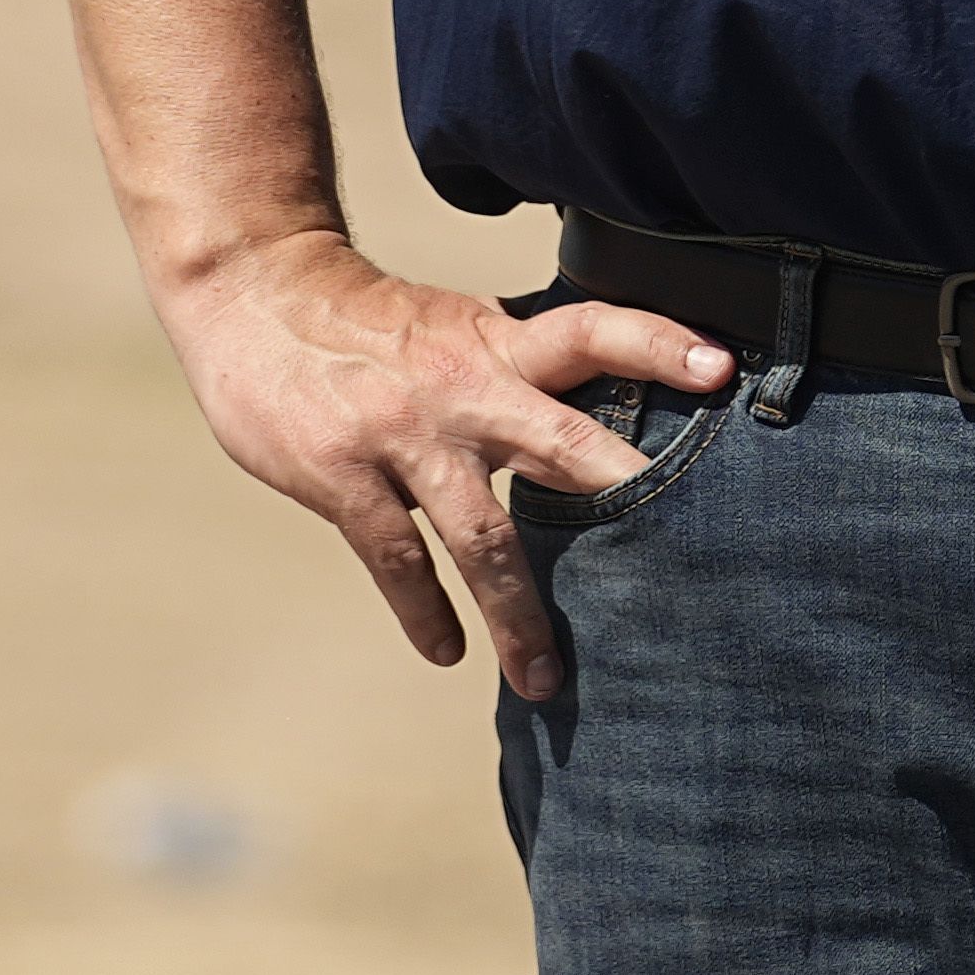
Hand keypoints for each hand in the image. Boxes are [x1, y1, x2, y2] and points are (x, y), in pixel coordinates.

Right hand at [154, 231, 731, 698]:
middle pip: (560, 442)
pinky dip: (425, 612)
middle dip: (623, 500)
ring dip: (519, 614)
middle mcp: (460, 387)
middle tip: (685, 559)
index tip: (722, 373)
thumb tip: (604, 438)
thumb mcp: (456, 330)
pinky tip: (447, 650)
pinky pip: (397, 560)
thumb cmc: (371, 325)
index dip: (658, 346)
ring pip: (482, 535)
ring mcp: (400, 435)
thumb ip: (520, 378)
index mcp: (496, 344)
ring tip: (546, 680)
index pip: (593, 330)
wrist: (252, 295)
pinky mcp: (341, 476)